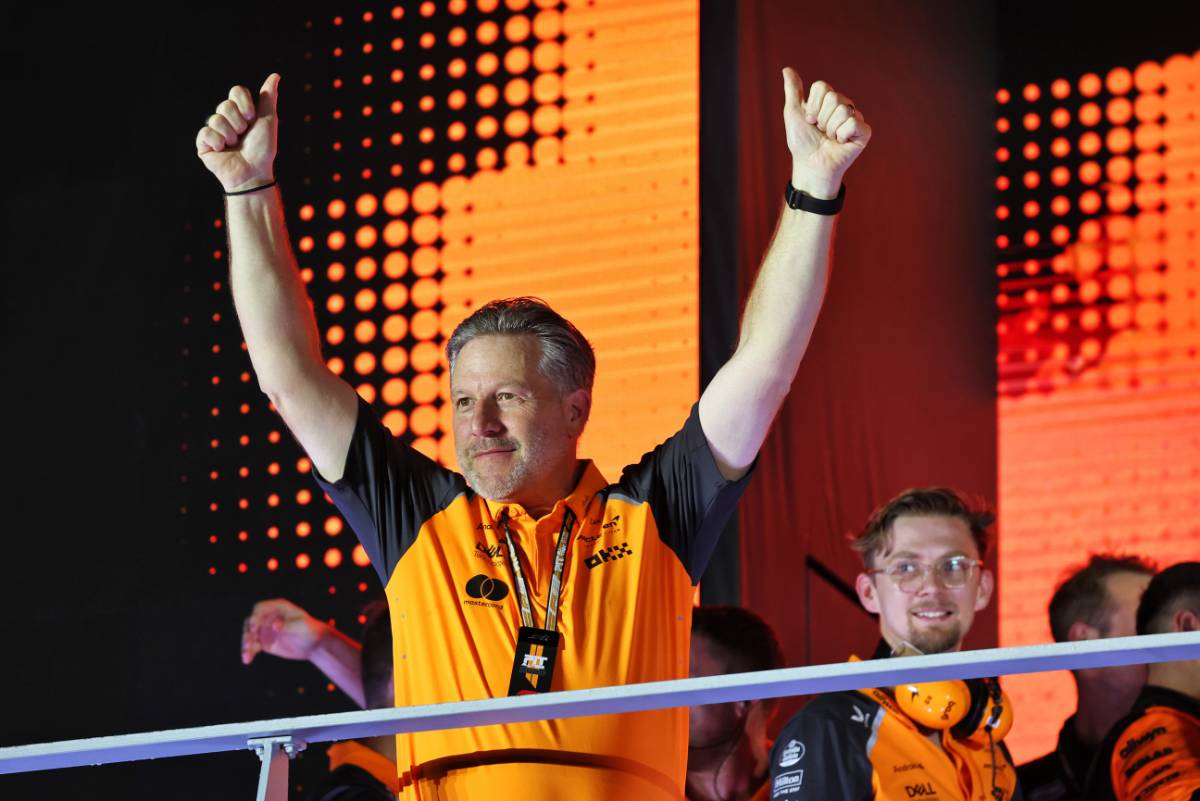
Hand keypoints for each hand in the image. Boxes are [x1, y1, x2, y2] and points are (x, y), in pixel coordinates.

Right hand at [196, 74, 280, 192]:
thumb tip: (275, 75)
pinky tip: (222, 151)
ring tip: (234, 146)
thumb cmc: (263, 149)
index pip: (236, 90)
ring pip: (216, 119)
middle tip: (243, 136)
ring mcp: (213, 131)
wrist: (254, 172)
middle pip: (225, 105)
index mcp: (240, 111)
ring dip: (230, 135)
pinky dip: (218, 142)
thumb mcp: (268, 120)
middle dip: (239, 122)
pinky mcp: (203, 144)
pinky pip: (206, 132)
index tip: (252, 118)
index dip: (245, 104)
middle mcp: (225, 119)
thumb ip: (269, 97)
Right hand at [241, 598, 327, 664]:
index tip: (254, 627)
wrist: (314, 645)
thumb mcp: (301, 626)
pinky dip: (249, 652)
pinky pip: (253, 646)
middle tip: (249, 643)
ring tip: (247, 655)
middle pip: (251, 622)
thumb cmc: (310, 630)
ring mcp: (265, 630)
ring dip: (246, 644)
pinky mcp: (264, 642)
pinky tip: (247, 660)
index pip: (260, 608)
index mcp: (277, 607)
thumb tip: (274, 626)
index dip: (255, 617)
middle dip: (248, 632)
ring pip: (249, 635)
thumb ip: (287, 625)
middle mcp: (268, 617)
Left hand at [781, 68, 870, 196]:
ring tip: (830, 138)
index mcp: (829, 100)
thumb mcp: (793, 114)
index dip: (812, 106)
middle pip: (833, 98)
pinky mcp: (864, 132)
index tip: (810, 120)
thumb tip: (786, 69)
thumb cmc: (802, 142)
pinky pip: (853, 123)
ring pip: (843, 110)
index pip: (822, 87)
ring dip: (830, 129)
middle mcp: (843, 106)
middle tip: (821, 131)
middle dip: (821, 118)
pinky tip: (841, 142)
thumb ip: (793, 91)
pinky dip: (842, 134)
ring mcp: (855, 118)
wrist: (810, 165)